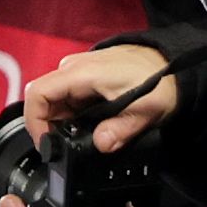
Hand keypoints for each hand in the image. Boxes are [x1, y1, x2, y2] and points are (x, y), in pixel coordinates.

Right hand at [23, 43, 177, 149]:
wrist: (171, 61)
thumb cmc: (159, 79)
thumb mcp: (145, 111)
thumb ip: (120, 130)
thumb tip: (100, 145)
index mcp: (81, 73)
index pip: (37, 94)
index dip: (35, 121)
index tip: (46, 142)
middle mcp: (72, 68)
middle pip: (43, 98)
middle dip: (50, 124)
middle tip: (68, 143)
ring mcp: (77, 69)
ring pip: (54, 98)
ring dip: (62, 119)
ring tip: (84, 134)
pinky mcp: (83, 74)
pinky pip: (66, 94)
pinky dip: (71, 112)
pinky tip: (90, 122)